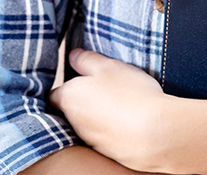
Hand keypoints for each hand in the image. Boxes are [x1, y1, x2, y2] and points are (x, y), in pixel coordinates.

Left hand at [49, 50, 167, 171]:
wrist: (153, 133)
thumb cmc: (129, 94)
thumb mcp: (108, 66)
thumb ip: (86, 59)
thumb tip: (72, 56)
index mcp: (69, 97)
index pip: (53, 94)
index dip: (65, 85)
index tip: (77, 78)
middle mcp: (73, 121)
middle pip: (70, 108)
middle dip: (82, 98)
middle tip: (102, 86)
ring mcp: (88, 138)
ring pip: (86, 121)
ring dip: (97, 112)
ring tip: (118, 100)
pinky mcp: (104, 150)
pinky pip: (102, 133)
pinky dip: (109, 126)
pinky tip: (125, 118)